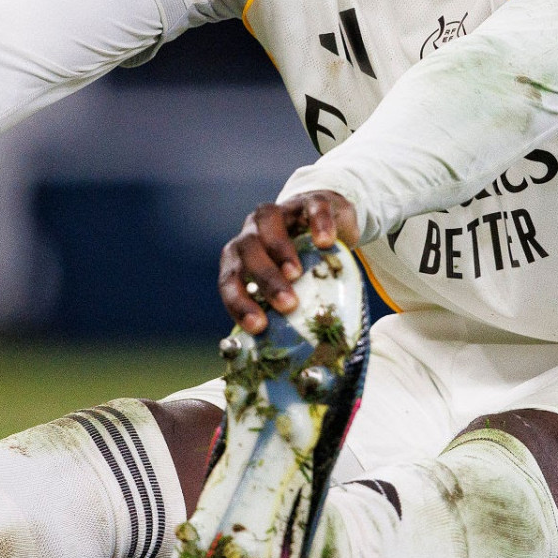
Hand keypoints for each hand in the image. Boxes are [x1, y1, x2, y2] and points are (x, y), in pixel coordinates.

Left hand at [218, 191, 357, 334]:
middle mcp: (253, 232)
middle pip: (246, 251)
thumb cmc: (304, 263)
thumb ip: (283, 310)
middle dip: (265, 279)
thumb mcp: (290, 286)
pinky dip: (317, 223)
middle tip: (288, 304)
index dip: (240, 303)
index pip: (229, 280)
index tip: (259, 326)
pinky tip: (326, 241)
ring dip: (279, 249)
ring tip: (297, 274)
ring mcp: (281, 212)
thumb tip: (288, 356)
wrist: (327, 221)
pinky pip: (310, 207)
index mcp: (241, 258)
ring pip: (268, 222)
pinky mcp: (310, 200)